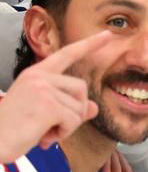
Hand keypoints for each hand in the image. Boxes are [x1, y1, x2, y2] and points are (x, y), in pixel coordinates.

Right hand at [0, 30, 110, 161]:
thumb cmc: (16, 130)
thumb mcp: (46, 115)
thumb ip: (71, 108)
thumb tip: (94, 107)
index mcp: (36, 74)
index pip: (67, 54)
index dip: (90, 44)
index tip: (108, 34)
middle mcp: (38, 76)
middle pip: (81, 89)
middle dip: (75, 112)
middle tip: (52, 126)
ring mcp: (42, 87)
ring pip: (80, 107)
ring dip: (68, 126)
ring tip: (44, 131)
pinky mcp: (47, 103)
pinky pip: (73, 120)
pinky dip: (64, 133)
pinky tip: (44, 137)